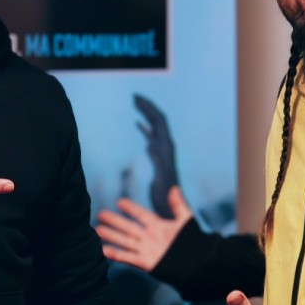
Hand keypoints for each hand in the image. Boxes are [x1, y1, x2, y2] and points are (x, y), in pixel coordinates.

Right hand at [96, 185, 191, 270]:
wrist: (196, 264)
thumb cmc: (192, 243)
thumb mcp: (185, 221)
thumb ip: (178, 205)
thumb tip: (174, 188)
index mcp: (157, 226)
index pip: (141, 215)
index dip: (131, 208)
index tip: (120, 201)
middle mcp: (148, 237)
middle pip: (128, 227)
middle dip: (115, 221)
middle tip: (100, 214)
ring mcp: (145, 249)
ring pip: (124, 240)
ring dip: (111, 236)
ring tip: (97, 230)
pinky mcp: (144, 262)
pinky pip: (127, 257)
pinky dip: (115, 254)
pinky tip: (104, 250)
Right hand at [134, 94, 178, 216]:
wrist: (170, 207)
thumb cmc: (166, 196)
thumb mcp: (162, 178)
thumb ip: (158, 161)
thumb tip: (150, 143)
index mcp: (167, 146)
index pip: (160, 121)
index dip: (149, 108)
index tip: (137, 98)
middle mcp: (166, 145)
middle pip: (158, 119)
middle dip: (147, 106)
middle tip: (134, 96)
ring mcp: (162, 149)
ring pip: (154, 126)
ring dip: (146, 114)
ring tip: (135, 103)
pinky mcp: (157, 156)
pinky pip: (151, 136)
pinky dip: (144, 127)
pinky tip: (137, 123)